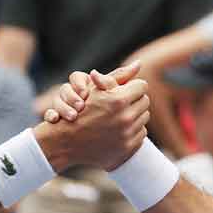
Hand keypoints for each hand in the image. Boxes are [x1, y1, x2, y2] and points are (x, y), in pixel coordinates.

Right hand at [36, 64, 150, 170]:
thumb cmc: (79, 110)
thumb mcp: (95, 89)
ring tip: (119, 116)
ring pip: (144, 118)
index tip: (124, 90)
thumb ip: (117, 76)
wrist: (67, 142)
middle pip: (145, 102)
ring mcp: (127, 135)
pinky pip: (141, 134)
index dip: (132, 87)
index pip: (141, 86)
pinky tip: (119, 129)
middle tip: (122, 103)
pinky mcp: (128, 148)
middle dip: (134, 100)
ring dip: (134, 115)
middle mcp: (125, 117)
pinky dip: (132, 131)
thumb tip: (138, 64)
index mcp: (119, 100)